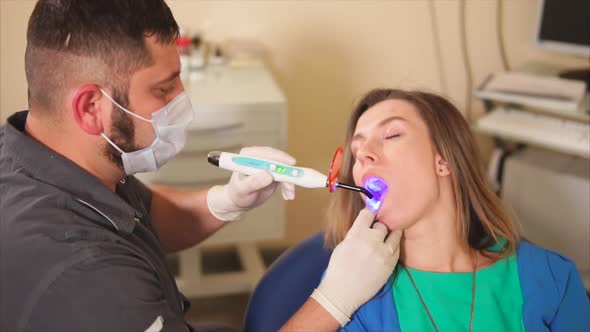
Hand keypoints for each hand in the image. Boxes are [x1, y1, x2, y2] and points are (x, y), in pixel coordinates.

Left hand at [206, 146, 295, 220]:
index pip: (265, 153)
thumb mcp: (243, 190)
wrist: (241, 201)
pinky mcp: (276, 172)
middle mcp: (259, 157)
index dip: (278, 157)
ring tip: (290, 194)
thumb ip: (253, 182)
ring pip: (285, 168)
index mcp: (248, 156)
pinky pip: (287, 176)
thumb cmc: (238, 194)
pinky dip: (289, 186)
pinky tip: (288, 195)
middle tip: (296, 179)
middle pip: (278, 159)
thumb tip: (268, 175)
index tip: (289, 164)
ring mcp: (268, 164)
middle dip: (288, 170)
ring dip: (290, 181)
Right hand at [311, 208, 401, 325]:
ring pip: (394, 234)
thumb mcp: (343, 244)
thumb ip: (356, 233)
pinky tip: (387, 248)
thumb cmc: (338, 268)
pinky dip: (393, 246)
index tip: (370, 216)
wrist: (344, 291)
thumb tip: (366, 224)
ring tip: (384, 238)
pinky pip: (397, 248)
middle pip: (382, 224)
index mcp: (357, 234)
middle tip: (374, 232)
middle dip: (378, 227)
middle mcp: (372, 240)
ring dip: (389, 234)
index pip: (368, 213)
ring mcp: (384, 252)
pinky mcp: (391, 264)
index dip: (369, 214)